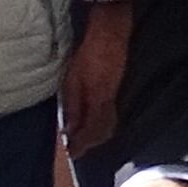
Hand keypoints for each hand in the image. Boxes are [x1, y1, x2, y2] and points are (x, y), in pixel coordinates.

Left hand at [61, 4, 130, 153]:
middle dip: (91, 143)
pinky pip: (112, 113)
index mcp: (98, 100)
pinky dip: (102, 123)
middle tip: (76, 148)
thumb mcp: (73, 81)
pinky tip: (93, 119)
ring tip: (84, 137)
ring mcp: (116, 93)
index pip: (91, 131)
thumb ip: (74, 107)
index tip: (71, 153)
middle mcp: (110, 101)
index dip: (81, 144)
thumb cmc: (88, 54)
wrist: (110, 34)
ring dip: (98, 134)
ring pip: (111, 123)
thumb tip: (70, 130)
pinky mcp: (117, 87)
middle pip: (105, 131)